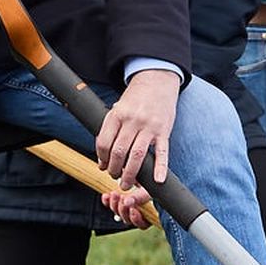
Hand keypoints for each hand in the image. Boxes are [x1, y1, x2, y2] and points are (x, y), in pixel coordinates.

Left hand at [96, 69, 179, 183]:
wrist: (157, 81)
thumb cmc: (135, 98)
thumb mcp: (118, 109)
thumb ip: (110, 131)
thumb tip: (103, 160)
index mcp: (117, 114)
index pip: (104, 142)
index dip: (101, 158)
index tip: (103, 165)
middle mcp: (132, 120)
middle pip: (119, 151)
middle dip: (114, 169)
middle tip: (114, 176)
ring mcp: (149, 126)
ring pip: (137, 155)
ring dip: (130, 174)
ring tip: (126, 184)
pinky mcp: (163, 131)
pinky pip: (162, 152)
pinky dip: (160, 168)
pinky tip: (157, 180)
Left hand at [101, 182, 157, 228]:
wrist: (142, 171)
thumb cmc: (150, 180)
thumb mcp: (147, 188)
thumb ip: (140, 196)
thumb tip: (128, 202)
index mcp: (150, 213)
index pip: (143, 224)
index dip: (136, 219)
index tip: (133, 209)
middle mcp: (138, 212)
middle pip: (128, 220)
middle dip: (123, 210)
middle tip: (122, 199)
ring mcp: (126, 207)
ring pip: (118, 213)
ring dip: (114, 205)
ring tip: (114, 194)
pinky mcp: (117, 200)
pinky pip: (110, 205)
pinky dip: (107, 201)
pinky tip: (105, 196)